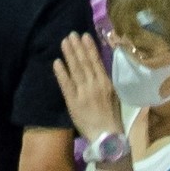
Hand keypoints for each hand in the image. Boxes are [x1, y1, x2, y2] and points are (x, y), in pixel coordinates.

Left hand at [53, 27, 125, 143]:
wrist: (106, 136)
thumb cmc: (111, 116)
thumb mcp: (113, 95)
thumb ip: (104, 81)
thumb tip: (97, 66)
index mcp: (106, 83)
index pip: (96, 61)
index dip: (89, 48)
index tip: (84, 36)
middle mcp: (94, 85)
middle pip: (84, 62)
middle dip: (77, 47)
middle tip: (71, 34)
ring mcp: (83, 92)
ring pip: (75, 69)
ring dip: (69, 55)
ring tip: (64, 42)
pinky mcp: (73, 101)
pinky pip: (66, 84)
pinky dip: (61, 72)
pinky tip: (56, 62)